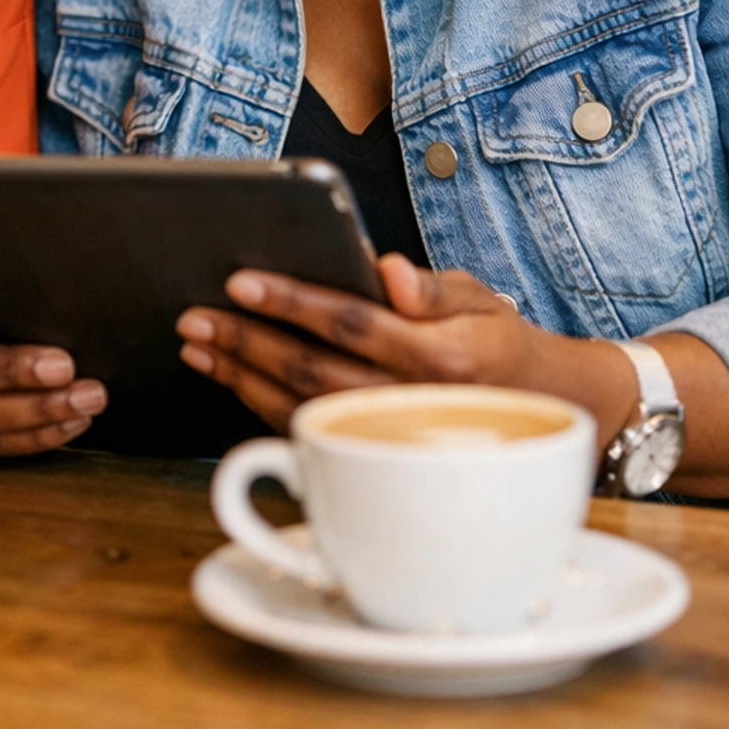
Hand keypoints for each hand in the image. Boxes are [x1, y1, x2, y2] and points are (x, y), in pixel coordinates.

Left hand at [177, 252, 639, 445]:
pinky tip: (230, 377)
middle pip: (315, 372)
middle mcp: (415, 406)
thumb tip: (389, 270)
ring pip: (303, 411)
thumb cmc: (494, 340)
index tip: (240, 281)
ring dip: (241, 377)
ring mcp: (392, 440)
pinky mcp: (374, 458)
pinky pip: (310, 436)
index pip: (354, 324)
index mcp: (443, 358)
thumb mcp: (479, 298)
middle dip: (247, 342)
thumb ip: (432, 288)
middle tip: (192, 316)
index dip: (294, 303)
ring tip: (198, 345)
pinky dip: (261, 407)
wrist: (536, 408)